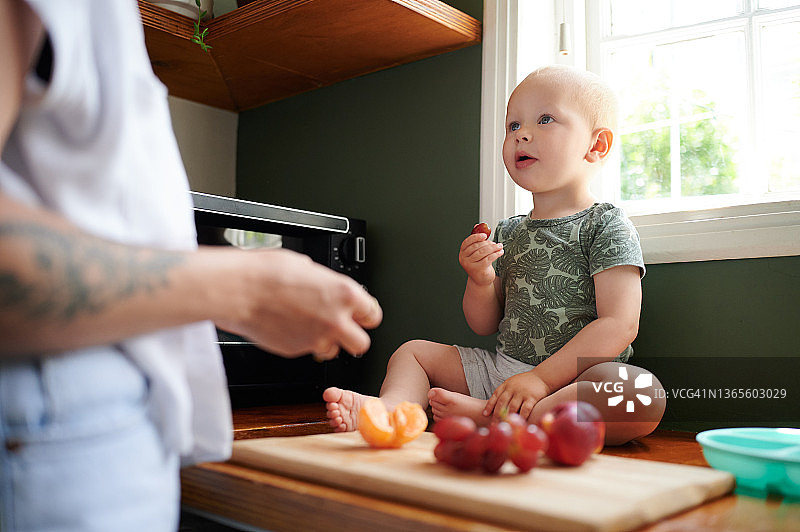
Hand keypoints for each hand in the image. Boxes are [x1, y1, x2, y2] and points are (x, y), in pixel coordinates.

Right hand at [216, 248, 381, 360]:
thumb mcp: (305, 265)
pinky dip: (303, 343)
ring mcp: (316, 339)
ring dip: (327, 342)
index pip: (372, 314)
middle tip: (342, 327)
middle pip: (362, 343)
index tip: (359, 314)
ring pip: (334, 352)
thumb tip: (322, 282)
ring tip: (312, 327)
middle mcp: (335, 320)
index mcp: (344, 294)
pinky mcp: (296, 350)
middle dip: (353, 336)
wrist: (239, 291)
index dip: (365, 314)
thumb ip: (323, 281)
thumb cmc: (266, 272)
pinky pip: (308, 350)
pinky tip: (291, 327)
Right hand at [458, 233, 502, 286]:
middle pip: (477, 247)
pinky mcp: (477, 269)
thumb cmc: (479, 264)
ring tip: (500, 247)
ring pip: (483, 252)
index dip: (476, 237)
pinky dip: (495, 254)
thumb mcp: (477, 252)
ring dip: (493, 248)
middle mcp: (464, 258)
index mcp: (462, 252)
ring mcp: (469, 265)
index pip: (467, 242)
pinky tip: (500, 252)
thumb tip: (477, 225)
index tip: (485, 235)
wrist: (480, 280)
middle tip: (497, 243)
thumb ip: (476, 240)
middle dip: (488, 243)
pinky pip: (487, 259)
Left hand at [483, 371, 548, 421]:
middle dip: (496, 415)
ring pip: (512, 407)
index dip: (489, 405)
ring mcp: (522, 393)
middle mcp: (513, 389)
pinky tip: (518, 423)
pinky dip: (521, 417)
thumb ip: (505, 391)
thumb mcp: (512, 382)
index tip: (485, 414)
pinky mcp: (532, 397)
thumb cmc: (526, 382)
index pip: (495, 396)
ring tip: (504, 426)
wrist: (542, 377)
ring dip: (507, 417)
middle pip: (502, 403)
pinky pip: (525, 409)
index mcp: (506, 385)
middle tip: (493, 424)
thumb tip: (494, 405)